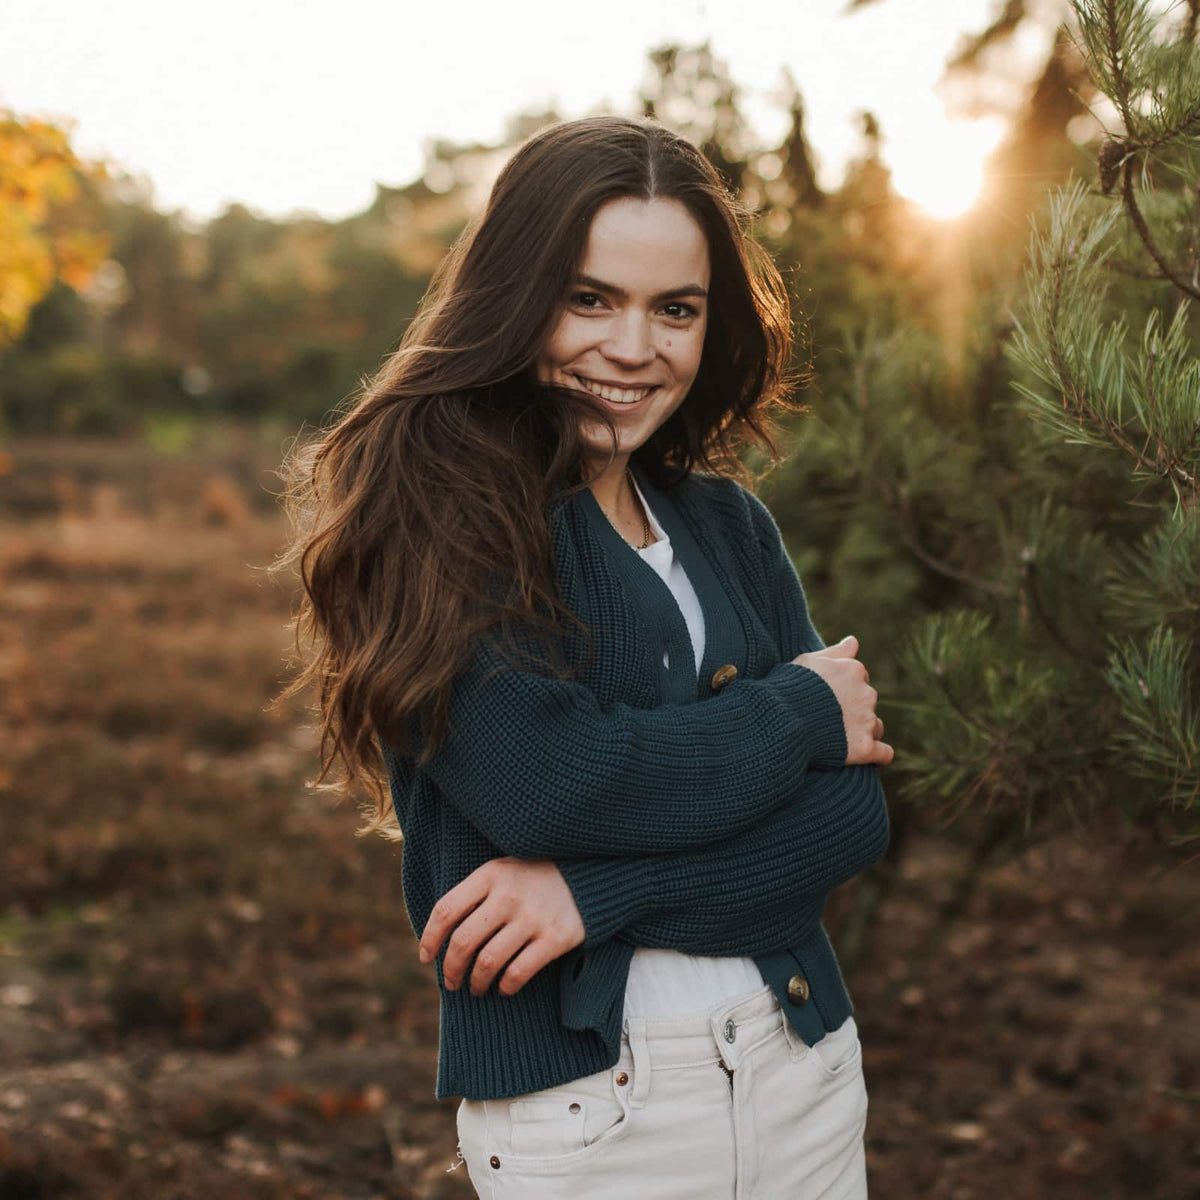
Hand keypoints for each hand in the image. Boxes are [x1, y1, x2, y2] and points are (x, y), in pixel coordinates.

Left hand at [416, 858, 585, 996]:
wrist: (591, 874)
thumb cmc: (535, 877)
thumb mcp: (503, 871)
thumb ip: (474, 894)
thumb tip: (438, 935)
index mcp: (490, 874)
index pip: (445, 911)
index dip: (430, 939)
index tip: (425, 957)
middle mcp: (509, 895)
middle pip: (463, 942)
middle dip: (450, 969)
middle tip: (451, 982)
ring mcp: (533, 917)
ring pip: (487, 962)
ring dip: (476, 983)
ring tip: (476, 988)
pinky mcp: (555, 938)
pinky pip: (518, 973)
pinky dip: (505, 986)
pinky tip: (504, 987)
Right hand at [792, 635, 893, 767]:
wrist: (784, 720)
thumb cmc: (790, 687)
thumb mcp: (808, 661)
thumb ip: (835, 652)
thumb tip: (854, 641)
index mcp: (854, 670)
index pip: (860, 676)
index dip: (844, 686)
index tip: (829, 696)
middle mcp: (866, 694)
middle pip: (868, 701)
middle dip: (854, 708)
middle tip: (830, 717)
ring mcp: (867, 722)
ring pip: (876, 726)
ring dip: (865, 731)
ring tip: (842, 738)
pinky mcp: (864, 748)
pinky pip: (883, 753)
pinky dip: (879, 755)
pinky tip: (871, 757)